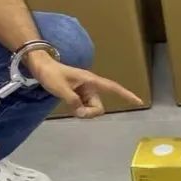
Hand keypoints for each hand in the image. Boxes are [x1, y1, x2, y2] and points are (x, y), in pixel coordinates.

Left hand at [27, 55, 143, 118]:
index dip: (126, 95)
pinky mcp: (80, 95)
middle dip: (88, 112)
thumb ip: (73, 101)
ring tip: (69, 103)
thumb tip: (81, 111)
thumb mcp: (61, 88)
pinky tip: (69, 103)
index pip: (113, 88)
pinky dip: (78, 109)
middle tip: (74, 109)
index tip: (139, 102)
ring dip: (82, 111)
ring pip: (91, 109)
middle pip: (98, 106)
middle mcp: (91, 87)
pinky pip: (84, 107)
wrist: (42, 67)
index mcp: (91, 81)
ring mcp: (86, 91)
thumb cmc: (51, 74)